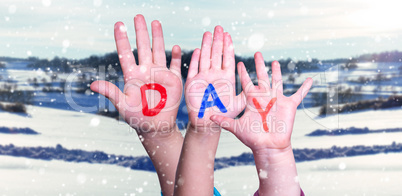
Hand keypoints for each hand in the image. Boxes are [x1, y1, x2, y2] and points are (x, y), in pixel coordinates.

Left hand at [90, 14, 181, 133]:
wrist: (155, 126)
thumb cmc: (137, 117)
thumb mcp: (122, 105)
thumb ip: (110, 92)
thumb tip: (92, 85)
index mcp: (132, 75)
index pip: (126, 53)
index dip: (122, 39)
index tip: (119, 24)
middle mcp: (145, 71)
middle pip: (142, 47)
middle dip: (140, 31)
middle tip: (138, 16)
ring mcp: (159, 74)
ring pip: (158, 51)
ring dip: (157, 37)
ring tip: (155, 22)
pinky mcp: (172, 81)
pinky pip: (174, 66)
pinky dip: (176, 57)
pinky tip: (175, 47)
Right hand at [185, 26, 243, 129]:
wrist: (208, 123)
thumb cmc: (224, 113)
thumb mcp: (239, 104)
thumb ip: (247, 95)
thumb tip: (259, 86)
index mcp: (226, 77)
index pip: (227, 58)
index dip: (227, 46)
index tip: (228, 34)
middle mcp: (214, 75)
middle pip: (216, 54)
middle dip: (217, 41)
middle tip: (219, 28)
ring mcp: (203, 77)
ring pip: (205, 58)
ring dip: (206, 46)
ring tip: (208, 33)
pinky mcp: (192, 83)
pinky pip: (194, 69)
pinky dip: (195, 60)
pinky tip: (197, 50)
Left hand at [211, 52, 312, 150]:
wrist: (268, 147)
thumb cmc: (252, 138)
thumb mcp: (236, 127)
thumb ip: (223, 120)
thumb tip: (208, 117)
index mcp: (252, 100)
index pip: (246, 83)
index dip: (243, 73)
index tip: (239, 62)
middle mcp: (264, 97)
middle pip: (262, 77)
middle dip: (260, 65)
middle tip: (257, 53)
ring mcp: (277, 100)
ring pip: (277, 82)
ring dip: (277, 72)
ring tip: (276, 61)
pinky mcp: (289, 105)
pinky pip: (298, 95)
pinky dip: (305, 88)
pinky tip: (310, 80)